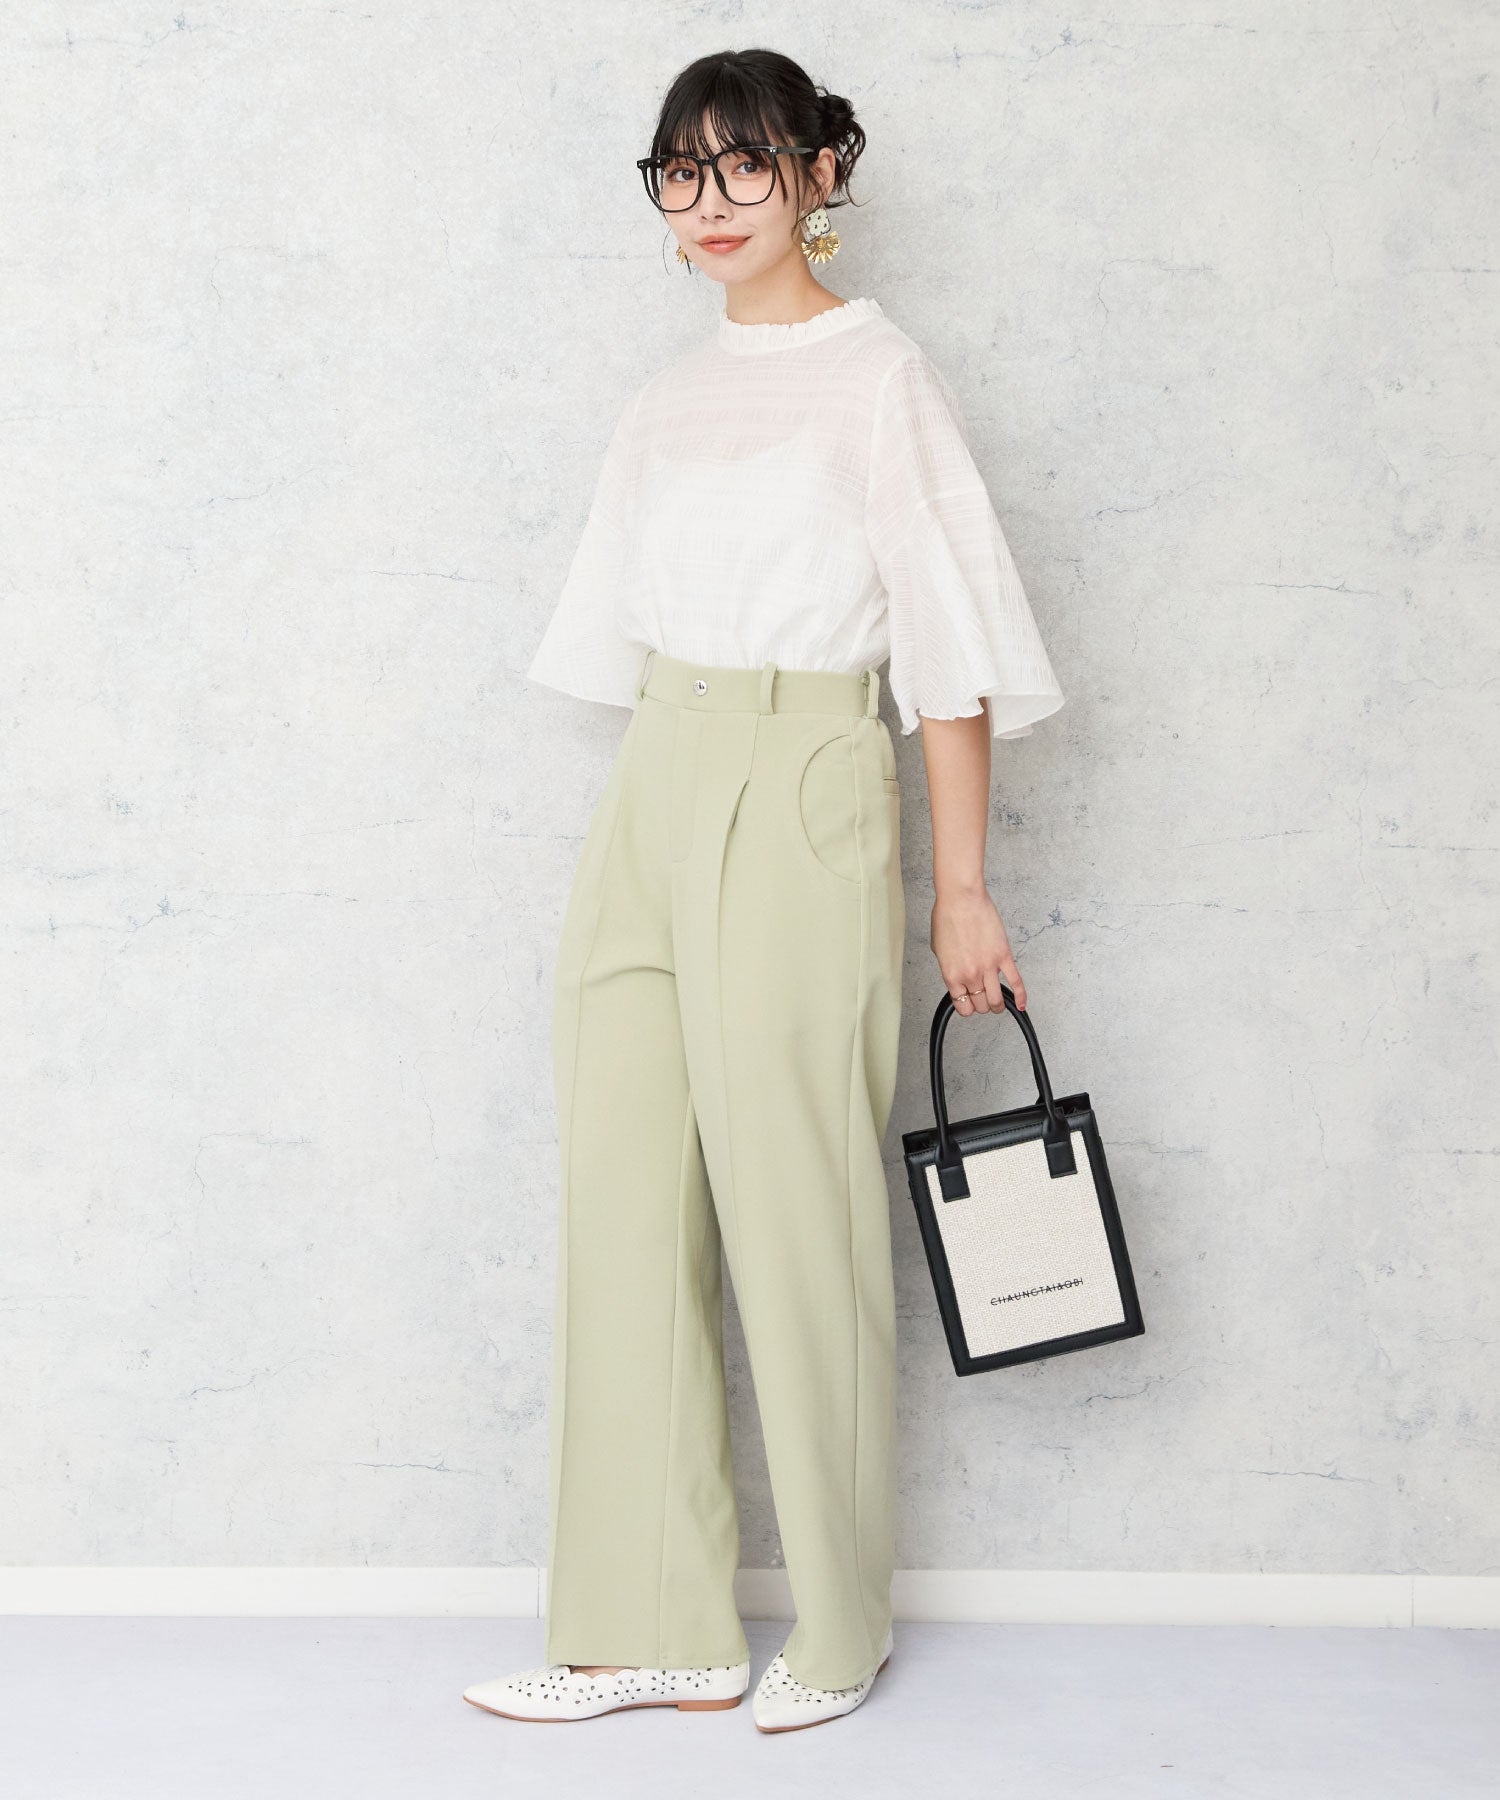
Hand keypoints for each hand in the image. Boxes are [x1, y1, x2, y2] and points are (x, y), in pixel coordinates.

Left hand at [931, 886, 1025, 1016]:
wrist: (961, 899)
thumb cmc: (947, 917)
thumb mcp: (939, 949)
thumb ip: (949, 967)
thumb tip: (957, 976)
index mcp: (952, 975)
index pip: (963, 1006)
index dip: (966, 1006)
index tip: (969, 1001)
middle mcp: (970, 975)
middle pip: (981, 1005)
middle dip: (982, 1004)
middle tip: (983, 998)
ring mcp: (988, 967)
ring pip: (997, 1000)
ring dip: (998, 1005)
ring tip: (998, 1003)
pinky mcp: (1003, 956)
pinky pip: (1016, 982)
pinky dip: (1021, 996)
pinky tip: (1021, 1005)